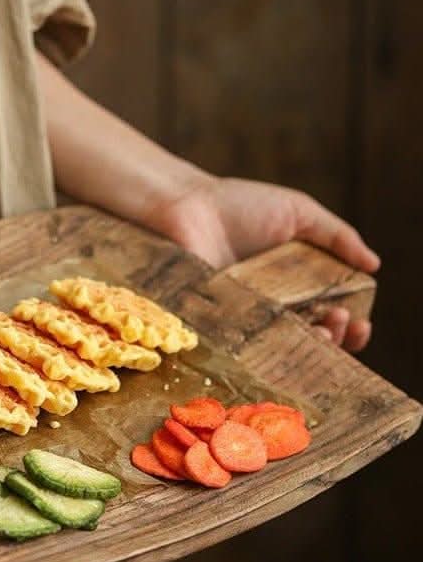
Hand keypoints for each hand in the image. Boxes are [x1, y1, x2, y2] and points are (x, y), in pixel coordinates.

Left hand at [144, 176, 379, 351]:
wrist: (187, 207)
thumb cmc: (239, 206)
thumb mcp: (297, 212)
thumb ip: (336, 235)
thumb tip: (374, 265)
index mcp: (296, 285)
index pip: (329, 315)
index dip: (348, 325)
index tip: (359, 322)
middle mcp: (273, 308)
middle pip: (311, 339)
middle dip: (335, 340)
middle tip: (339, 322)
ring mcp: (246, 320)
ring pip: (283, 350)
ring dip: (309, 349)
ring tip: (321, 331)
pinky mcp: (219, 328)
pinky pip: (245, 350)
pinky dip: (267, 355)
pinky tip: (283, 344)